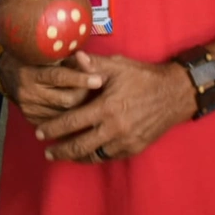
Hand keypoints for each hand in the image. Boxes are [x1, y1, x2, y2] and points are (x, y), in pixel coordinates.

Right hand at [0, 49, 101, 125]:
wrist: (6, 72)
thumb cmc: (31, 57)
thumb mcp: (44, 53)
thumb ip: (65, 58)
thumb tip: (87, 60)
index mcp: (30, 73)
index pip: (59, 77)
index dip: (80, 78)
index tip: (99, 79)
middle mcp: (28, 93)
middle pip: (66, 100)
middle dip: (86, 95)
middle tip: (100, 90)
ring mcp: (29, 108)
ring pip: (65, 114)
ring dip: (81, 107)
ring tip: (95, 101)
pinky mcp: (31, 119)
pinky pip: (57, 121)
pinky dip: (70, 116)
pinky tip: (81, 112)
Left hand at [36, 52, 195, 162]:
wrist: (175, 94)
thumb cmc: (143, 77)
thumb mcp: (117, 66)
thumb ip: (93, 65)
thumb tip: (73, 57)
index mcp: (106, 107)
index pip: (71, 122)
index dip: (53, 129)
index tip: (39, 133)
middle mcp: (115, 128)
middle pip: (80, 146)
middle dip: (60, 150)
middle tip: (46, 151)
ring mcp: (126, 141)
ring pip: (94, 155)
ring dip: (76, 157)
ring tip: (62, 155)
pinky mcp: (135, 148)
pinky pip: (110, 157)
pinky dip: (95, 157)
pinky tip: (86, 154)